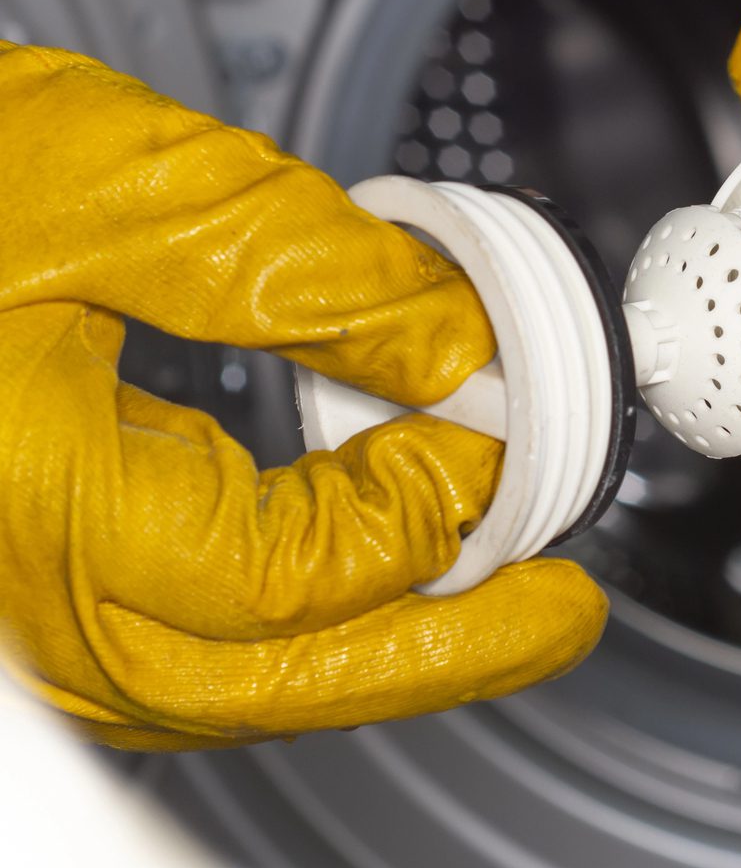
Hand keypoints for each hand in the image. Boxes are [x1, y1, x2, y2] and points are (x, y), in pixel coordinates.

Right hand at [0, 43, 605, 749]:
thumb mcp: (109, 183)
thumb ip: (296, 264)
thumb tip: (450, 337)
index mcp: (34, 507)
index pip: (290, 571)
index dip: (422, 502)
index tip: (498, 424)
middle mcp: (17, 604)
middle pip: (271, 680)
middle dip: (438, 648)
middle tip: (559, 615)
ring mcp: (11, 623)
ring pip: (224, 685)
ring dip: (371, 645)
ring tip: (490, 605)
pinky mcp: (17, 593)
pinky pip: (175, 648)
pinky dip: (288, 625)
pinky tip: (356, 578)